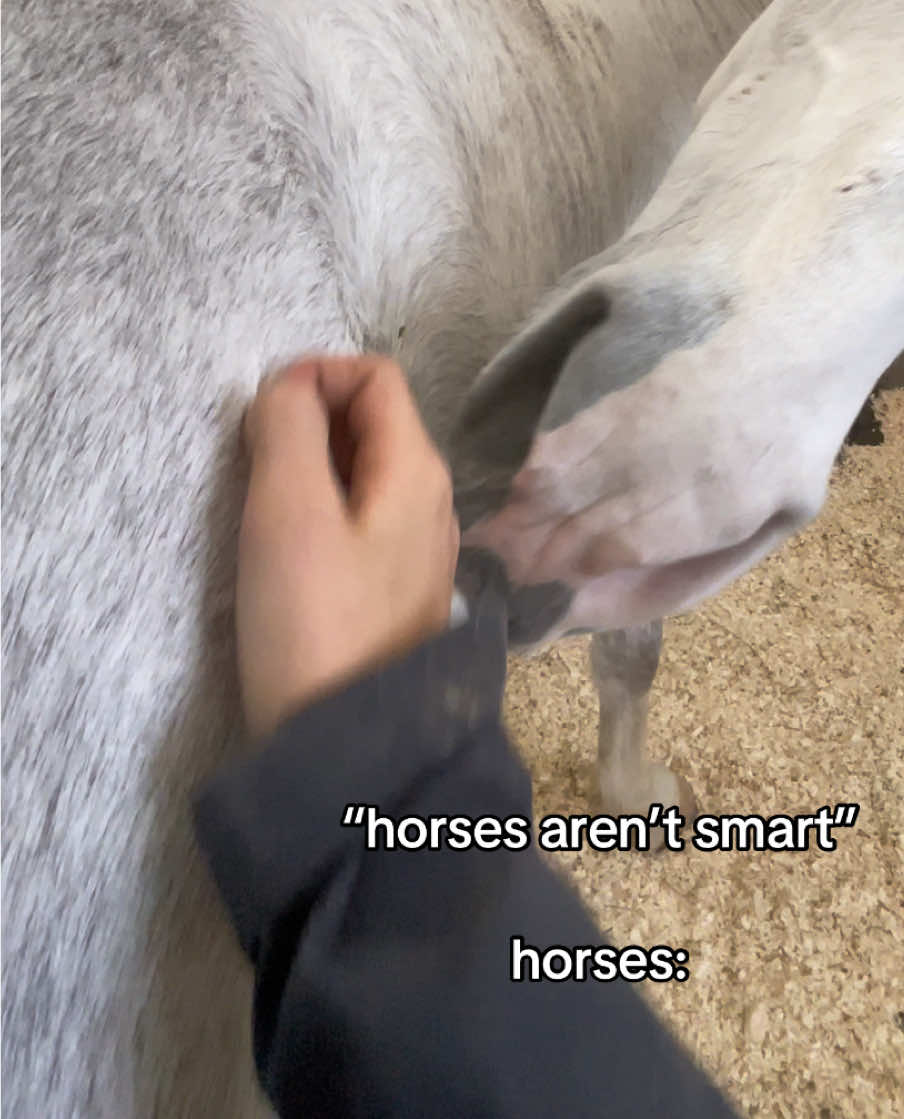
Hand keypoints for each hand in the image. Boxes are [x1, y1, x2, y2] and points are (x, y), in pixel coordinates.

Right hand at [236, 355, 459, 739]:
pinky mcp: (395, 590)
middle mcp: (432, 501)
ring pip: (363, 471)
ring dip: (310, 467)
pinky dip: (321, 508)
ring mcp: (419, 549)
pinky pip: (360, 517)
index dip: (315, 374)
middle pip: (372, 420)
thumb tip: (288, 386)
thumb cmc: (315, 624)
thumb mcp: (287, 514)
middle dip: (308, 420)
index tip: (259, 413)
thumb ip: (286, 431)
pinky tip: (287, 551)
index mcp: (418, 471)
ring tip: (262, 509)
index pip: (376, 376)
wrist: (350, 750)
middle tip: (250, 464)